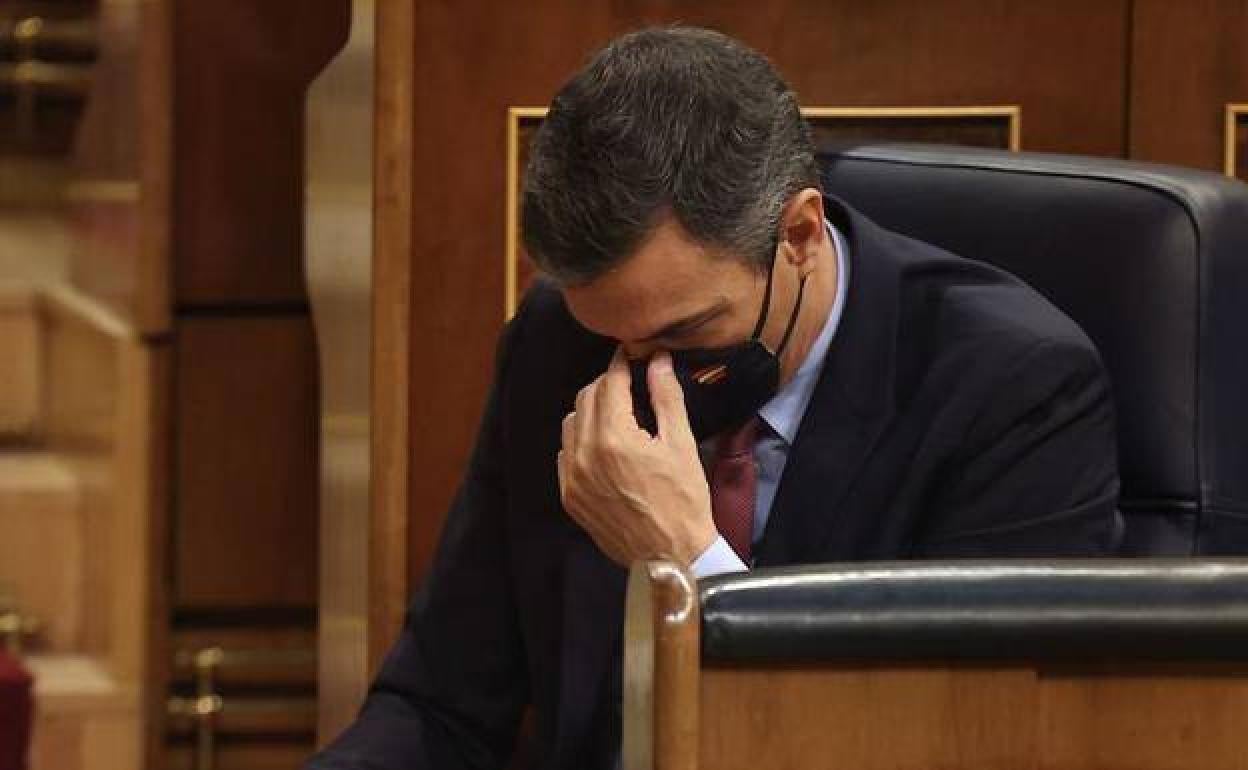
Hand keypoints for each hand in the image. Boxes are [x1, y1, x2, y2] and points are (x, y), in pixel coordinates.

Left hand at [557, 348, 716, 566]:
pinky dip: (580, 441)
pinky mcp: (570, 497)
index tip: (631, 356)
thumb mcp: (681, 444)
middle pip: (587, 398)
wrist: (671, 556)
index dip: (621, 364)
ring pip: (571, 423)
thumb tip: (658, 362)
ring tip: (617, 415)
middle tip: (629, 383)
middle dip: (607, 385)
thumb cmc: (683, 501)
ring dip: (591, 410)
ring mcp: (573, 478)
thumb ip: (666, 398)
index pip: (609, 383)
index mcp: (614, 438)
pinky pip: (565, 454)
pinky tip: (604, 446)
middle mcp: (585, 455)